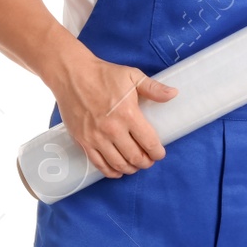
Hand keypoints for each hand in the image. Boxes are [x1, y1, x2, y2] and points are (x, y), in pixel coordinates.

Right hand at [50, 54, 177, 178]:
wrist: (72, 75)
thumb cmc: (104, 75)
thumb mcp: (132, 76)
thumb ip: (154, 88)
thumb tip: (174, 94)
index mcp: (128, 114)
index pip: (149, 142)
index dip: (157, 152)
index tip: (160, 154)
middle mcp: (112, 129)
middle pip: (134, 156)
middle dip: (145, 162)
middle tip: (149, 161)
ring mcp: (95, 137)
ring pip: (117, 163)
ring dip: (130, 169)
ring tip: (136, 166)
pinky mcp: (82, 140)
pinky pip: (98, 163)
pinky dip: (110, 171)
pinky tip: (117, 170)